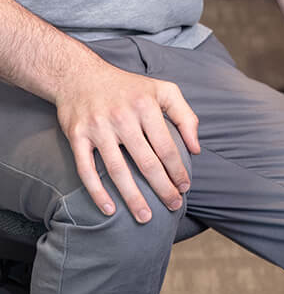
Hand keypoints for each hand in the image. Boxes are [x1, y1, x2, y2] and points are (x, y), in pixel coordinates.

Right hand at [54, 55, 200, 223]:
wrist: (80, 76)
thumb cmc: (129, 87)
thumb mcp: (164, 90)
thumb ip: (185, 116)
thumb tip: (196, 149)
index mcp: (147, 106)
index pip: (167, 146)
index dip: (178, 169)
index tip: (186, 186)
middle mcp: (123, 118)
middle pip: (146, 162)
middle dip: (162, 187)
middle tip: (174, 206)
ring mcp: (99, 128)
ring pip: (118, 170)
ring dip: (133, 197)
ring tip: (145, 217)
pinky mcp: (77, 137)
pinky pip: (87, 170)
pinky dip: (97, 192)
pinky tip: (109, 210)